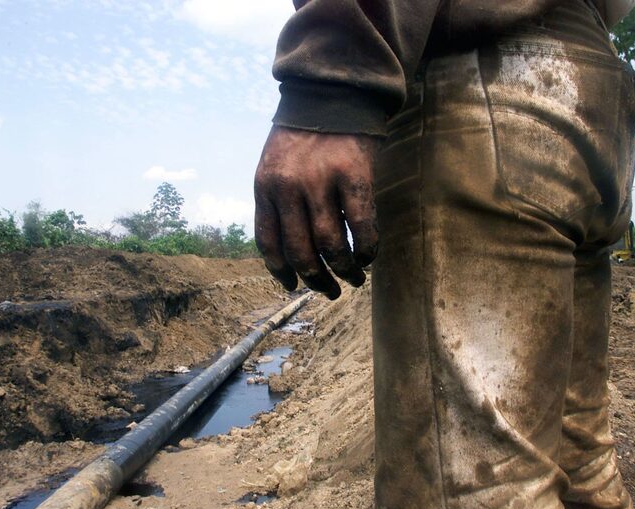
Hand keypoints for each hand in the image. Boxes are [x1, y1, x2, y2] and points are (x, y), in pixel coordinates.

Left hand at [254, 126, 378, 299]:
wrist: (332, 91)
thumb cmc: (305, 134)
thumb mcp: (276, 164)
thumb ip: (278, 200)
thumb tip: (290, 251)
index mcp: (265, 187)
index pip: (268, 243)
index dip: (281, 271)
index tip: (294, 285)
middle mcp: (288, 187)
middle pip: (300, 252)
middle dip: (317, 280)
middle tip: (330, 290)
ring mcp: (320, 181)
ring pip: (331, 246)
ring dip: (344, 271)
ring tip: (355, 278)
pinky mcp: (353, 175)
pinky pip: (361, 227)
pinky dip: (366, 249)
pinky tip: (369, 256)